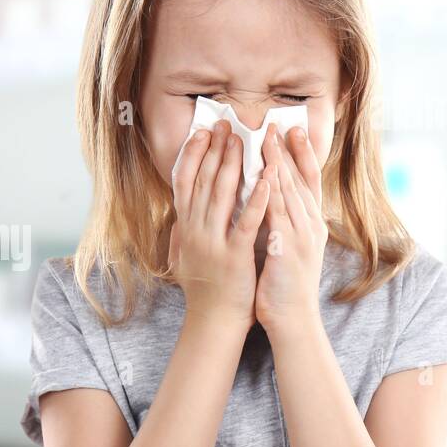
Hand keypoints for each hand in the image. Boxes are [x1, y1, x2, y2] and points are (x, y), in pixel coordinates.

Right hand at [169, 120, 270, 329]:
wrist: (213, 322)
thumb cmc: (202, 291)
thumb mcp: (182, 259)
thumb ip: (181, 237)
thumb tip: (177, 219)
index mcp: (185, 228)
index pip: (183, 182)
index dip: (192, 155)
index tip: (201, 132)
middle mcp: (195, 231)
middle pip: (204, 181)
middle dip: (216, 150)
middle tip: (227, 124)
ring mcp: (214, 242)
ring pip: (223, 195)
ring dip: (235, 164)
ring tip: (245, 140)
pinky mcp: (235, 255)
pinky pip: (247, 222)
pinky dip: (258, 199)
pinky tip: (269, 179)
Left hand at [256, 125, 326, 335]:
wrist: (293, 320)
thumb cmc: (285, 287)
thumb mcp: (289, 248)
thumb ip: (285, 224)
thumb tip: (276, 204)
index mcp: (310, 225)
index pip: (307, 182)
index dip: (301, 154)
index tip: (292, 130)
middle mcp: (311, 225)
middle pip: (300, 179)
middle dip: (289, 149)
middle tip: (278, 122)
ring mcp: (302, 236)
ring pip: (291, 191)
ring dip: (280, 163)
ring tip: (269, 138)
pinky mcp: (289, 248)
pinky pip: (280, 215)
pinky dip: (273, 193)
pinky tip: (267, 175)